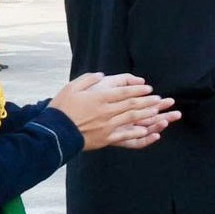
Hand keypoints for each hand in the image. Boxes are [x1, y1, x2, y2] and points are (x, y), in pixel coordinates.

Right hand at [50, 73, 176, 151]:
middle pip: (132, 104)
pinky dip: (138, 133)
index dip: (138, 90)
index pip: (124, 92)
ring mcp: (107, 125)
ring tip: (157, 111)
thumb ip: (88, 79)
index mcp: (99, 97)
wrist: (54, 132)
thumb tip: (102, 75)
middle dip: (148, 101)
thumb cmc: (61, 108)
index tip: (148, 88)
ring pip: (132, 118)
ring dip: (147, 114)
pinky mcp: (106, 138)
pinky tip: (148, 131)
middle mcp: (106, 111)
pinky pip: (125, 135)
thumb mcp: (71, 87)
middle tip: (159, 99)